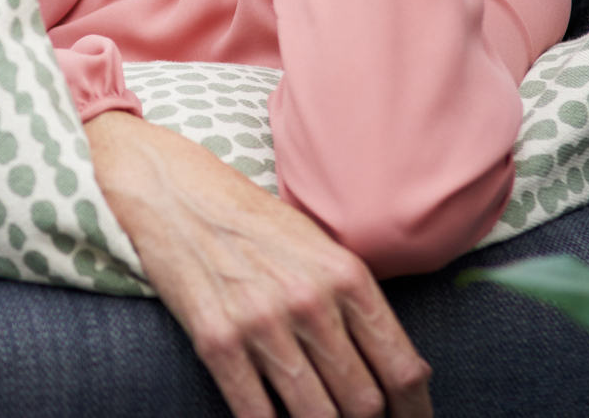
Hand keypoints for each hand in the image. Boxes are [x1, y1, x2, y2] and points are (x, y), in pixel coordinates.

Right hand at [88, 111, 431, 417]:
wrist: (173, 192)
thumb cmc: (252, 221)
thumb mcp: (318, 247)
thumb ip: (356, 302)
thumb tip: (397, 371)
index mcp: (345, 275)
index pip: (402, 368)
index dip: (414, 410)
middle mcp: (310, 302)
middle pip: (363, 402)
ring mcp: (262, 324)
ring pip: (317, 416)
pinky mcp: (216, 341)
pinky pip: (257, 414)